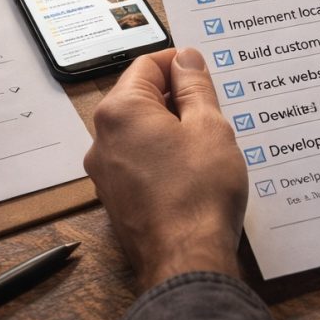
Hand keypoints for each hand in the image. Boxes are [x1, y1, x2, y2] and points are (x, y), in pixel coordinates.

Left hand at [84, 48, 247, 291]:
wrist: (187, 261)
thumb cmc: (199, 192)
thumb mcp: (208, 126)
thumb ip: (195, 86)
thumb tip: (186, 59)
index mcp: (121, 111)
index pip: (148, 65)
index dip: (180, 63)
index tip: (206, 71)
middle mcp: (103, 138)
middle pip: (141, 97)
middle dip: (177, 96)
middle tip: (215, 105)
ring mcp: (107, 171)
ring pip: (141, 130)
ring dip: (172, 126)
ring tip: (209, 138)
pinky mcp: (117, 197)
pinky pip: (140, 159)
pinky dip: (164, 153)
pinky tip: (194, 166)